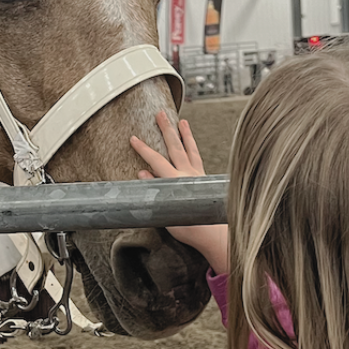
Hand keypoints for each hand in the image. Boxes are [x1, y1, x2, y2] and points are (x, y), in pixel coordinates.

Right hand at [131, 112, 228, 274]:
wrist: (214, 234)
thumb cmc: (190, 227)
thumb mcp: (165, 210)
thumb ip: (153, 190)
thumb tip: (143, 173)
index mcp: (176, 181)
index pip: (156, 161)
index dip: (143, 149)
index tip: (134, 138)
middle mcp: (188, 174)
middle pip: (175, 146)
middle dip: (166, 129)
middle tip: (161, 114)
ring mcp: (198, 175)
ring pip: (189, 149)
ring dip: (185, 134)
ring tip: (182, 121)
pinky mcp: (204, 179)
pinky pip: (198, 158)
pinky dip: (193, 148)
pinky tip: (191, 144)